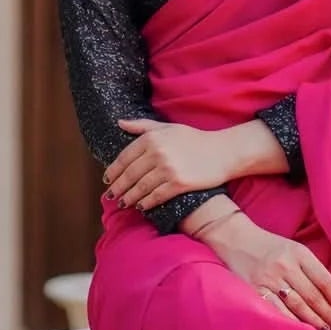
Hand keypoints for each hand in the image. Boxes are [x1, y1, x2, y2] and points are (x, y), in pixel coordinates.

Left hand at [105, 117, 236, 211]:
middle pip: (129, 175)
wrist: (223, 151)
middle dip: (118, 187)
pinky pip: (156, 196)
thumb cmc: (195, 139)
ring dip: (129, 198)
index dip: (113, 171)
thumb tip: (119, 123)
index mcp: (152, 138)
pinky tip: (141, 207)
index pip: (124, 157)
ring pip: (140, 188)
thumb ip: (142, 126)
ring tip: (123, 203)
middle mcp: (157, 152)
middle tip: (111, 196)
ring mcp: (168, 168)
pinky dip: (146, 203)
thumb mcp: (168, 127)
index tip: (107, 180)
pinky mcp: (178, 183)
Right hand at [195, 212, 330, 329]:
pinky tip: (300, 329)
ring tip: (324, 329)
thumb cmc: (270, 246)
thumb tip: (330, 295)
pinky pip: (277, 310)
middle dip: (327, 313)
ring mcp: (269, 279)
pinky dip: (290, 321)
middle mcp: (285, 266)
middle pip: (313, 296)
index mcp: (299, 253)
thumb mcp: (293, 248)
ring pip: (297, 305)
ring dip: (313, 320)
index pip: (324, 280)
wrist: (236, 239)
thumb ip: (310, 267)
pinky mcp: (255, 289)